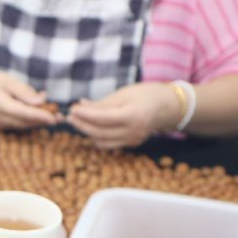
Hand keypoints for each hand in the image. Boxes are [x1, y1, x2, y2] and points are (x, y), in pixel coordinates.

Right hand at [0, 71, 58, 129]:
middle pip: (25, 122)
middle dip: (43, 120)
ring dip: (39, 122)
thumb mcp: (8, 80)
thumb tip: (43, 100)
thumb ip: (25, 91)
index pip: (22, 112)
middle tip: (60, 116)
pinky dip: (30, 122)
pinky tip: (40, 116)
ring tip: (55, 116)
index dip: (40, 116)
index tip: (55, 117)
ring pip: (23, 126)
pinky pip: (17, 126)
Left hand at [67, 82, 181, 150]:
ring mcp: (133, 140)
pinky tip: (90, 127)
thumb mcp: (124, 93)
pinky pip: (110, 143)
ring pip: (102, 141)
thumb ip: (102, 103)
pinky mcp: (132, 144)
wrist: (168, 107)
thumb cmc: (146, 94)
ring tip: (77, 121)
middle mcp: (133, 132)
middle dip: (82, 125)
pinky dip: (98, 136)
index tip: (72, 109)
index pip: (102, 118)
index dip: (85, 115)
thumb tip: (80, 106)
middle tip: (69, 116)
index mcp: (133, 115)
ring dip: (87, 132)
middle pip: (100, 133)